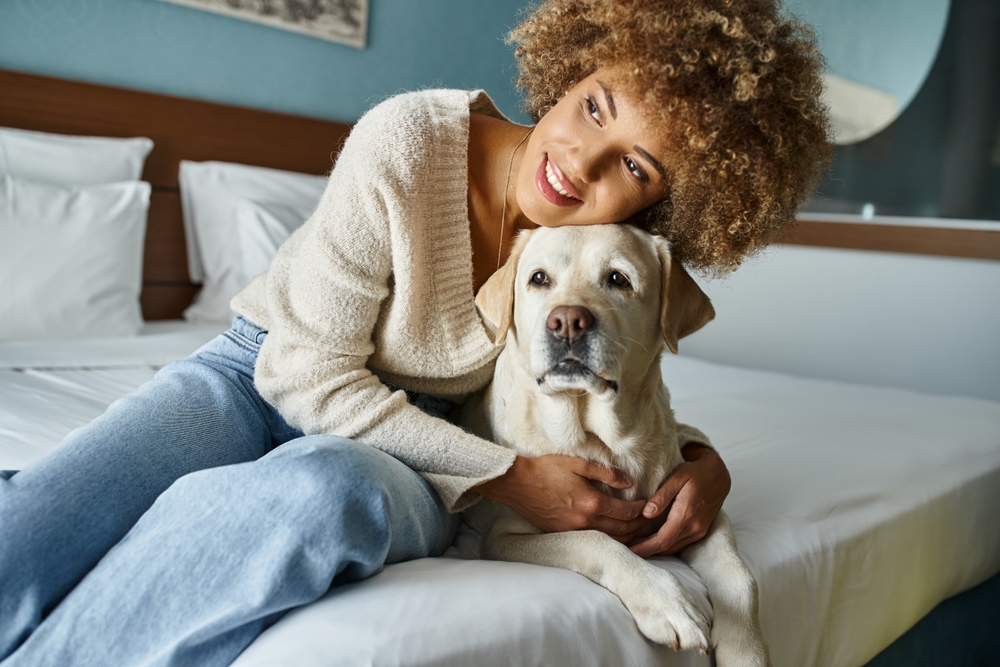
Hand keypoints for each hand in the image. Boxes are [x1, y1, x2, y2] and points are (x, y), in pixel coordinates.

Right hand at [474, 454, 649, 542]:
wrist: (517, 484)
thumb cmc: (546, 470)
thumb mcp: (578, 464)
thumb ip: (606, 474)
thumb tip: (629, 483)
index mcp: (592, 503)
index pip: (626, 512)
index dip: (641, 510)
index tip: (648, 506)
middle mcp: (585, 521)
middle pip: (621, 530)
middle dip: (638, 527)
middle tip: (649, 522)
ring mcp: (573, 531)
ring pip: (608, 539)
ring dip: (625, 537)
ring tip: (636, 531)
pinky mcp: (562, 534)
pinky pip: (592, 539)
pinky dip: (607, 538)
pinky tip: (612, 534)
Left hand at [628, 443, 730, 557]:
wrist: (719, 475)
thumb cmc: (695, 473)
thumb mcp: (677, 478)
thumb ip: (661, 496)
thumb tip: (646, 513)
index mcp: (687, 515)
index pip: (662, 540)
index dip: (645, 548)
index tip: (629, 550)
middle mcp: (694, 528)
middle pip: (666, 547)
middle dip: (646, 550)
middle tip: (626, 547)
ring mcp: (699, 531)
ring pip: (672, 547)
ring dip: (654, 549)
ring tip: (635, 545)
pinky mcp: (700, 531)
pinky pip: (679, 543)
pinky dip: (664, 544)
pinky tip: (651, 540)